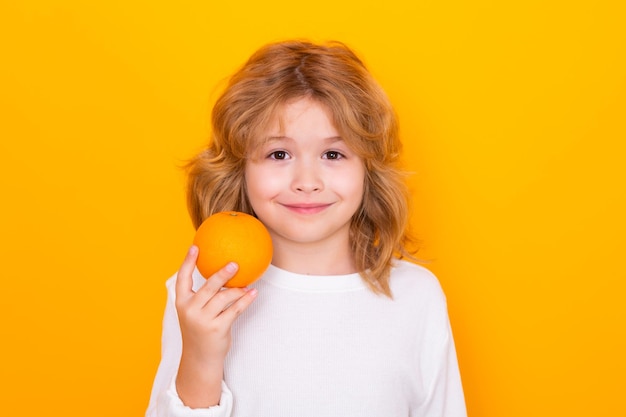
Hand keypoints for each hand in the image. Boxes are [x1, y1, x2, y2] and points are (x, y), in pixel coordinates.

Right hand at [174, 245, 256, 407]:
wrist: (199, 357)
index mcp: (181, 302)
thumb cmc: (199, 329)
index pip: (182, 278)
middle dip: (222, 274)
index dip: (188, 261)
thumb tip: (219, 270)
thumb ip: (202, 295)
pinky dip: (245, 300)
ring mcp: (203, 320)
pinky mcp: (217, 328)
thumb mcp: (194, 312)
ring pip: (224, 297)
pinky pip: (235, 310)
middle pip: (208, 286)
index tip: (195, 246)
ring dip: (238, 289)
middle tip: (235, 263)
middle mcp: (190, 310)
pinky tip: (253, 293)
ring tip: (248, 283)